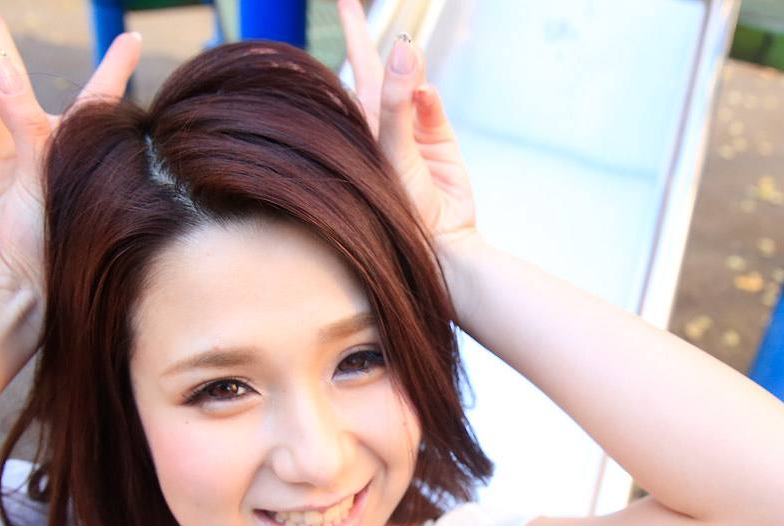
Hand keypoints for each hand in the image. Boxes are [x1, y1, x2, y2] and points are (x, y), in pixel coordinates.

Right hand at [0, 1, 140, 313]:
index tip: (133, 37)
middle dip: (0, 36)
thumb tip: (0, 66)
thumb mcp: (52, 174)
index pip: (99, 95)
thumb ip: (27, 118)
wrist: (6, 275)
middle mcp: (35, 131)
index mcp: (76, 142)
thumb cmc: (49, 236)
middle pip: (24, 72)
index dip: (115, 64)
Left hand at [335, 0, 478, 248]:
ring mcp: (413, 129)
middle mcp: (384, 125)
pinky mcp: (439, 138)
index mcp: (361, 127)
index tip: (344, 0)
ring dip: (411, 70)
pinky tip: (425, 96)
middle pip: (381, 69)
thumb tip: (406, 51)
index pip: (354, 70)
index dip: (353, 34)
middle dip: (376, 40)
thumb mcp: (391, 152)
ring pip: (412, 82)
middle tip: (357, 3)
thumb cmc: (400, 208)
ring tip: (408, 55)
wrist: (439, 243)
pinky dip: (429, 98)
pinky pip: (432, 103)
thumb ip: (398, 102)